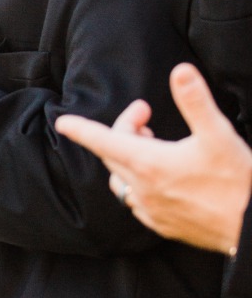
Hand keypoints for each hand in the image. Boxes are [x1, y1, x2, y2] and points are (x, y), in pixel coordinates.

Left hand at [55, 63, 251, 253]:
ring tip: (152, 142)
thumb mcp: (218, 134)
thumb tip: (180, 71)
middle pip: (113, 154)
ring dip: (128, 157)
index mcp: (149, 164)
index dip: (81, 130)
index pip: (103, 141)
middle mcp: (143, 190)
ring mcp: (151, 211)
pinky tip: (162, 175)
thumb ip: (195, 101)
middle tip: (145, 114)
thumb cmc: (238, 182)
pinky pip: (137, 200)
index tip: (63, 122)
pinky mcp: (163, 225)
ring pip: (122, 179)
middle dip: (123, 129)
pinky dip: (139, 181)